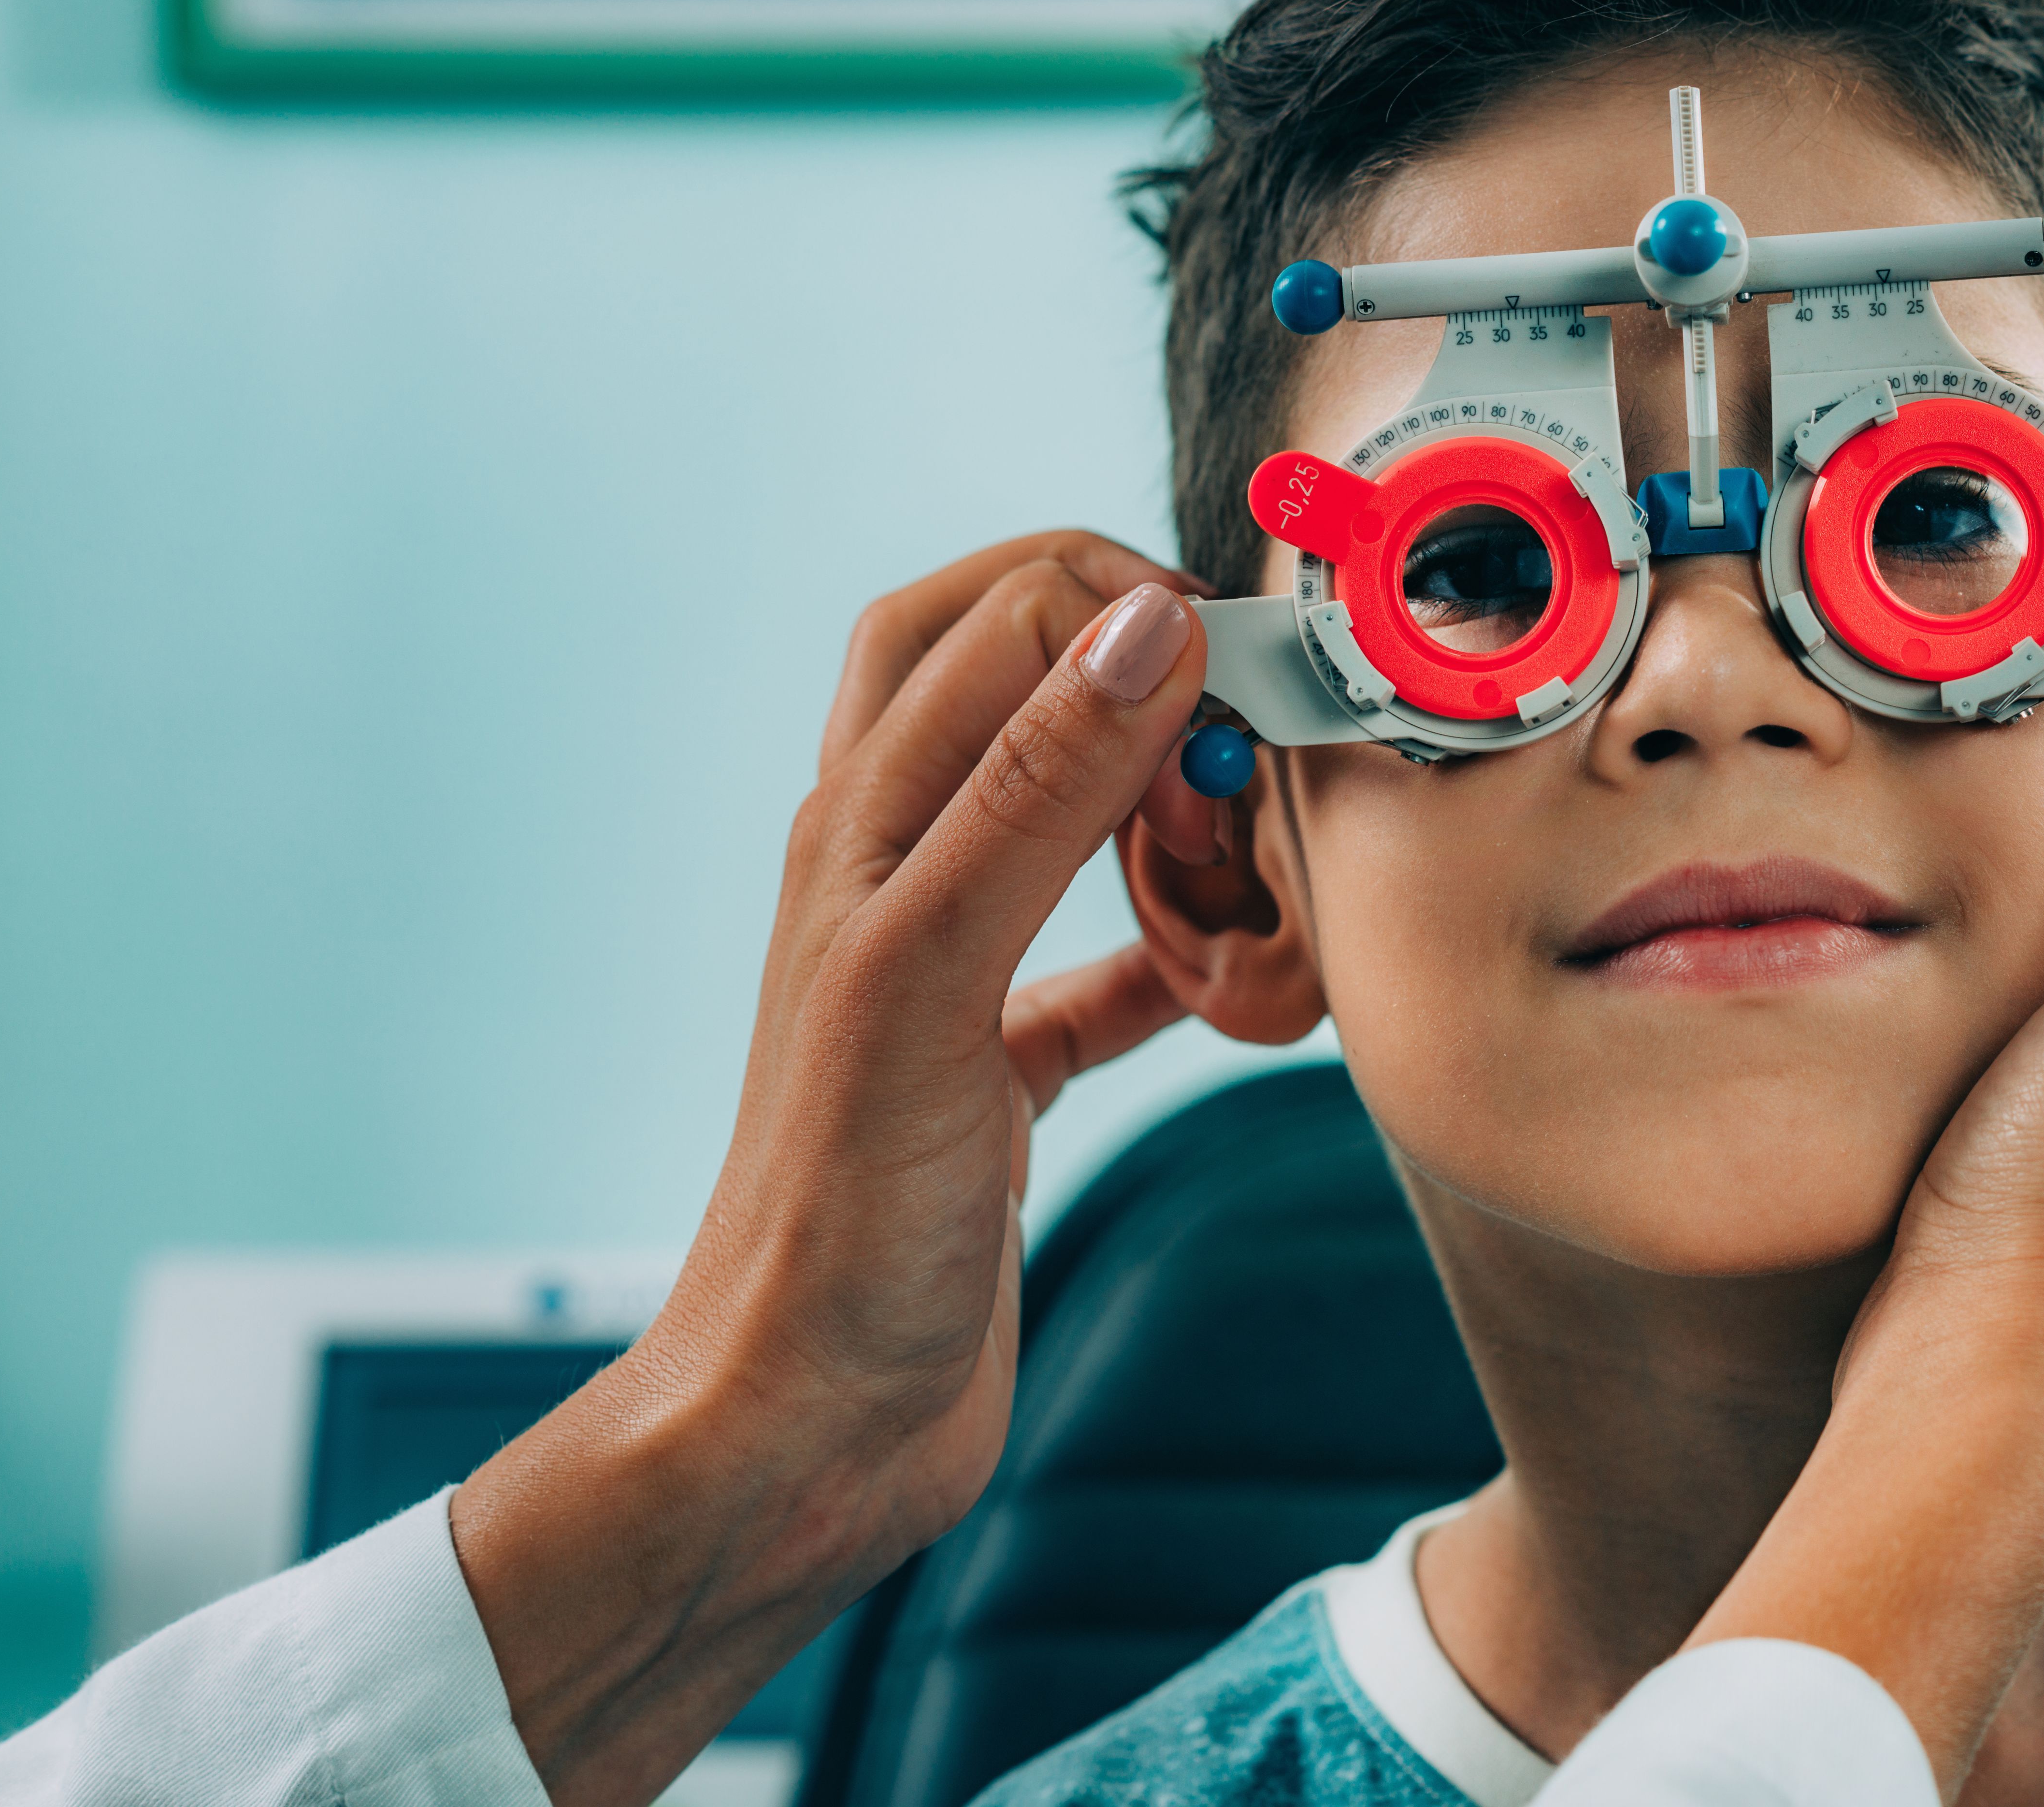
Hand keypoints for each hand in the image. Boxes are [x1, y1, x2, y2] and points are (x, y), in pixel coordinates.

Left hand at [449, 533, 1212, 1806]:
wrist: (803, 1430)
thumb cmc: (836, 1219)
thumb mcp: (933, 973)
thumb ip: (1033, 793)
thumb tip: (1142, 629)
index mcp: (864, 822)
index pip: (999, 617)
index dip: (1125, 613)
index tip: (1238, 674)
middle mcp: (898, 872)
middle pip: (1012, 675)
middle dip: (1136, 662)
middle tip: (1239, 724)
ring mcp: (947, 972)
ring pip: (1062, 811)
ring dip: (1160, 806)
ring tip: (1235, 855)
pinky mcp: (996, 1073)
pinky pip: (1102, 975)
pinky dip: (1178, 956)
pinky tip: (1239, 977)